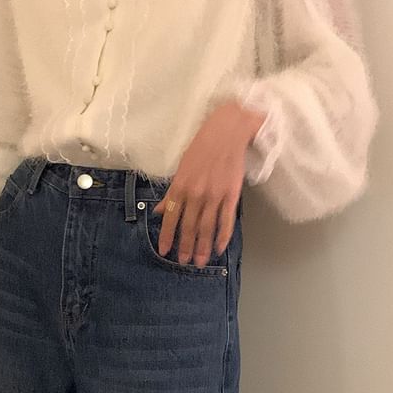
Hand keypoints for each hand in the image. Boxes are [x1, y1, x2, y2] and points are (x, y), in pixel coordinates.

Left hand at [152, 99, 264, 267]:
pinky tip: (219, 248)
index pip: (172, 217)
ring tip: (199, 262)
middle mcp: (197, 193)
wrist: (227, 131)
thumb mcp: (182, 167)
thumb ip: (172, 192)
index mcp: (181, 185)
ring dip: (202, 247)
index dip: (168, 236)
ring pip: (206, 227)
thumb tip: (160, 210)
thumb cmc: (203, 145)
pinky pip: (226, 220)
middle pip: (189, 226)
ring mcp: (215, 195)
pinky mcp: (232, 194)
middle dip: (185, 246)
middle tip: (183, 262)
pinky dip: (223, 236)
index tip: (164, 251)